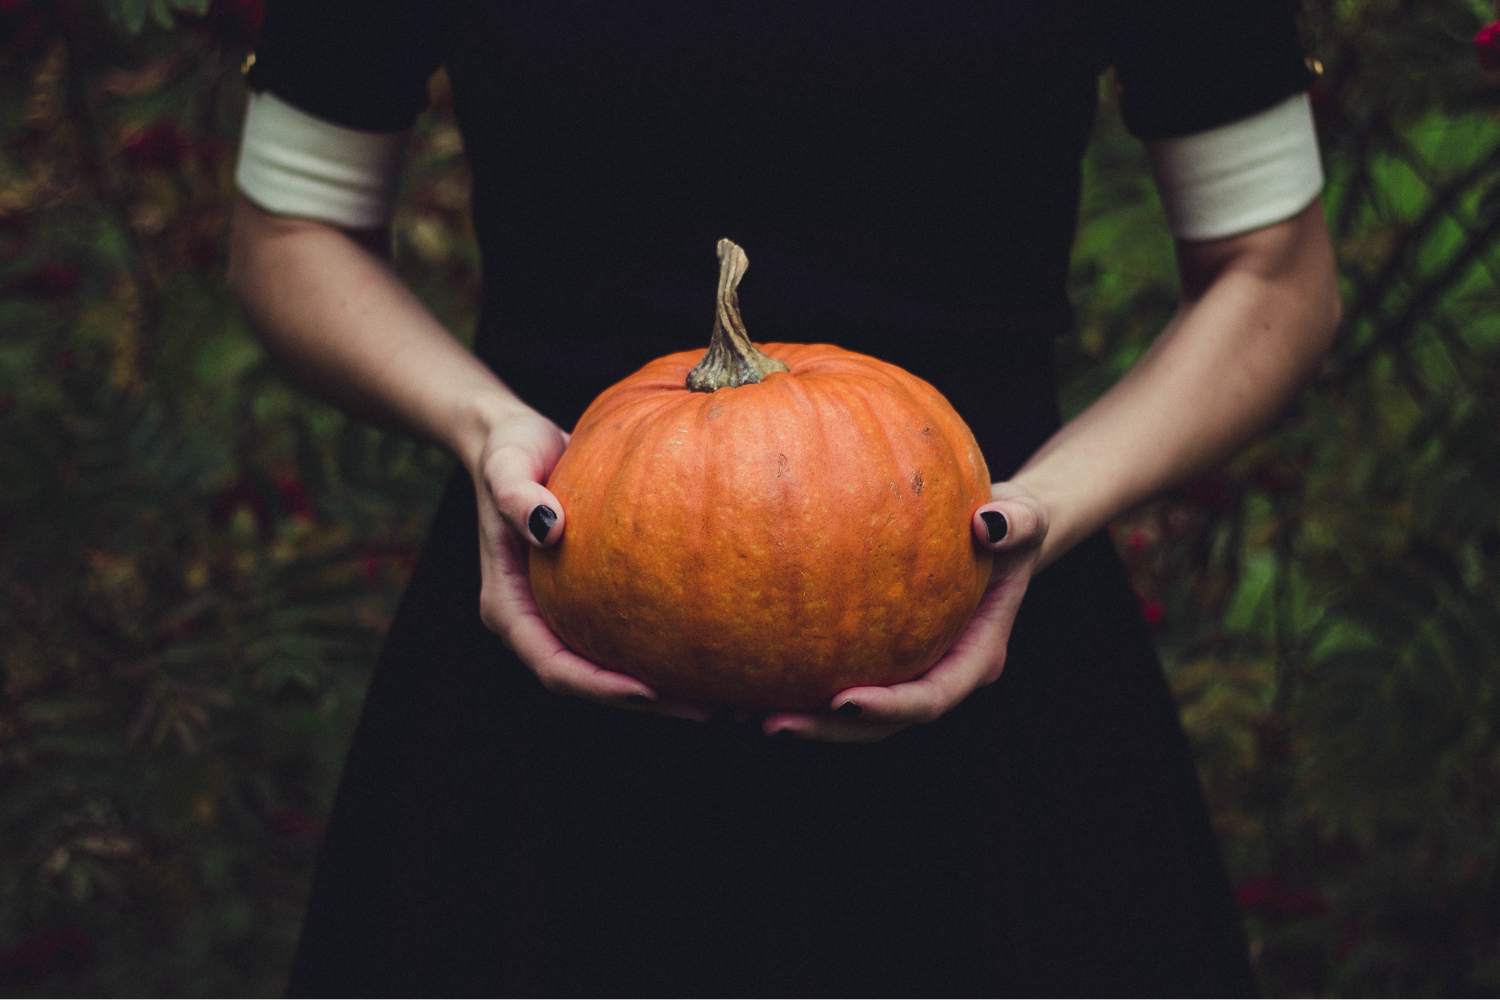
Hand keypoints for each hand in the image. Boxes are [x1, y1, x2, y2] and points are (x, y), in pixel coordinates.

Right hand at [471, 408, 711, 721]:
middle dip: (646, 702)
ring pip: (613, 667)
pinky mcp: (592, 599)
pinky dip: (665, 648)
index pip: (554, 666)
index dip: (599, 687)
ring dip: (664, 688)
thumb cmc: (510, 450)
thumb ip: (516, 495)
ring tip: (726, 695)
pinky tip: (716, 646)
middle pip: (590, 682)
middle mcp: (537, 621)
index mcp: (509, 608)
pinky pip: (629, 634)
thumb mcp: (507, 465)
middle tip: (709, 710)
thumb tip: (549, 528)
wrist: (517, 440)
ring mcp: (564, 613)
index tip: (649, 691)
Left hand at [761, 482, 1048, 741]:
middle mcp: (935, 675)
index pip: (931, 698)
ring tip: (739, 714)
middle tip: (771, 725)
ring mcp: (903, 671)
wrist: (993, 532)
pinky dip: (790, 681)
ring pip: (849, 714)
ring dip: (800, 719)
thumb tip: (988, 524)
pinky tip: (740, 674)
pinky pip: (830, 675)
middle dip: (827, 731)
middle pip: (880, 725)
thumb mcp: (1025, 515)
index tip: (844, 702)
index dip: (890, 709)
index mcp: (974, 658)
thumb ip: (1016, 522)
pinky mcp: (874, 657)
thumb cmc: (1009, 523)